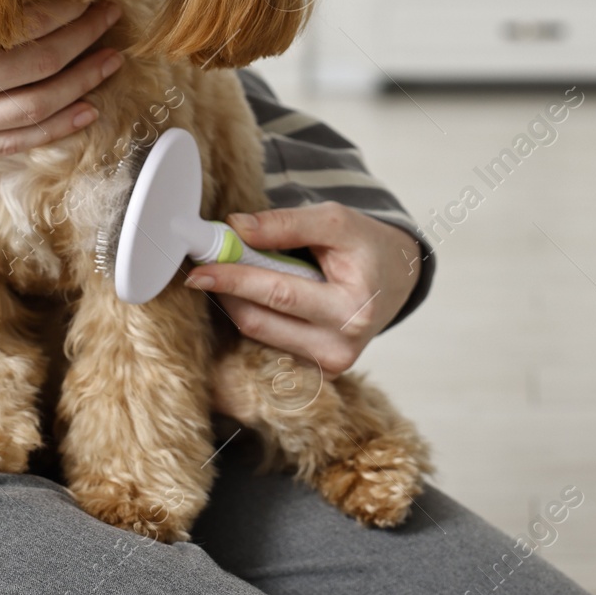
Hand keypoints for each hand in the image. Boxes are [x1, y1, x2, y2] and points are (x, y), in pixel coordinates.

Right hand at [0, 0, 124, 161]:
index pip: (28, 24)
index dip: (70, 9)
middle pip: (43, 65)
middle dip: (87, 40)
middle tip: (112, 19)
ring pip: (38, 109)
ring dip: (84, 84)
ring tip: (112, 61)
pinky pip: (15, 144)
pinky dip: (57, 129)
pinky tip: (86, 111)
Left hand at [185, 203, 422, 374]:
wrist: (396, 279)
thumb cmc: (366, 247)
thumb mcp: (337, 222)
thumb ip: (288, 223)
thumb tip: (236, 228)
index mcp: (353, 309)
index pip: (279, 294)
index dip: (235, 279)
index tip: (199, 268)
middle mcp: (341, 348)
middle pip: (260, 321)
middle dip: (227, 290)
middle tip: (205, 264)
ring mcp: (329, 366)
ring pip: (258, 333)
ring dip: (236, 301)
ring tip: (235, 272)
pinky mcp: (318, 372)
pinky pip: (269, 342)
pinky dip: (254, 314)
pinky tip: (255, 295)